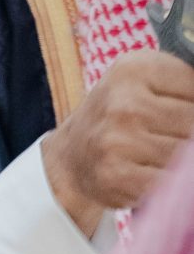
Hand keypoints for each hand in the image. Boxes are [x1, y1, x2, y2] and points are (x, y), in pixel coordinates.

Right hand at [42, 50, 193, 235]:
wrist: (72, 155)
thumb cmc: (119, 114)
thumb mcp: (143, 81)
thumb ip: (181, 82)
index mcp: (132, 70)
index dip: (192, 104)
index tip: (176, 114)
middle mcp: (122, 103)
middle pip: (191, 122)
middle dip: (188, 134)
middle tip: (167, 135)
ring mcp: (117, 142)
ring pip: (183, 155)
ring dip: (180, 161)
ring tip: (158, 153)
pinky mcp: (116, 176)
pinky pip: (167, 181)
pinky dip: (168, 183)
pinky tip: (153, 173)